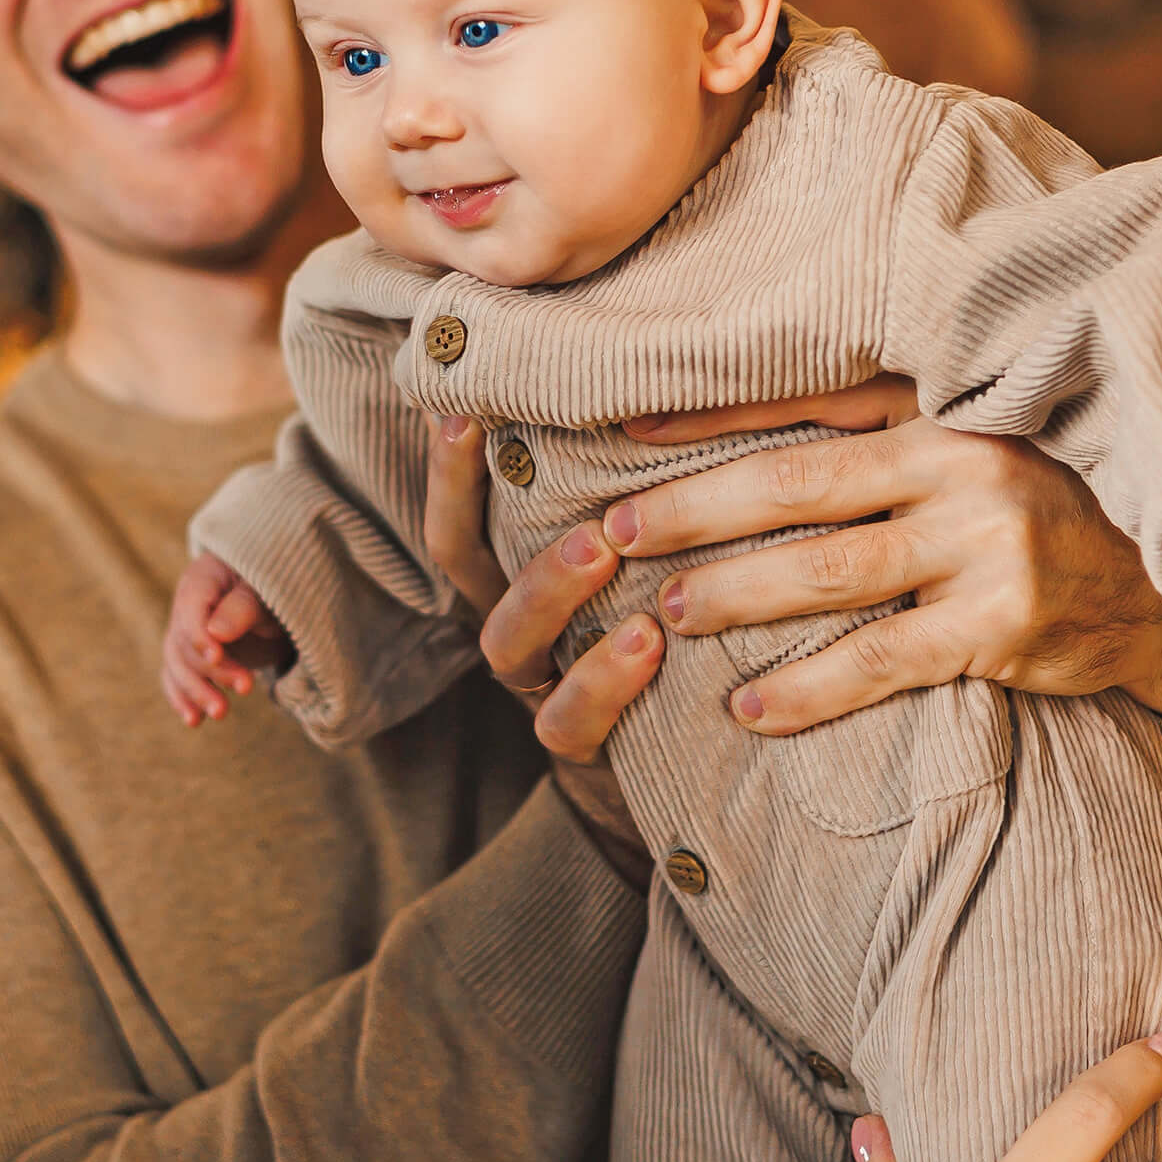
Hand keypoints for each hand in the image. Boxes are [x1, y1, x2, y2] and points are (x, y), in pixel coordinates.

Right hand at [159, 554, 288, 726]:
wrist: (276, 601)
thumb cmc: (273, 589)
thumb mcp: (266, 594)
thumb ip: (243, 609)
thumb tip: (216, 632)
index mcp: (202, 579)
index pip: (190, 608)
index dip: (199, 634)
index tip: (217, 656)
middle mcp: (186, 606)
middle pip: (185, 641)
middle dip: (212, 669)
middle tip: (247, 687)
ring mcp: (184, 633)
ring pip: (178, 664)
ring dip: (197, 691)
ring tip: (221, 713)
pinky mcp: (190, 657)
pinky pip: (177, 677)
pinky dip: (183, 698)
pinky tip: (194, 720)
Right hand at [417, 414, 660, 884]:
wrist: (712, 773)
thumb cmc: (687, 631)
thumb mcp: (657, 561)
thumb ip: (641, 494)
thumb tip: (639, 388)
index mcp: (519, 579)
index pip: (461, 516)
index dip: (449, 467)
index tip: (463, 404)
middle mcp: (520, 631)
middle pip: (467, 568)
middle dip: (473, 498)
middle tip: (502, 432)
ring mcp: (545, 689)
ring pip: (510, 645)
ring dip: (548, 590)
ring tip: (603, 550)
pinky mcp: (589, 751)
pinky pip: (570, 723)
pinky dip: (603, 682)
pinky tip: (648, 640)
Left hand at [593, 378, 1161, 735]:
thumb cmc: (1048, 496)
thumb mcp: (974, 439)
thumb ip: (879, 431)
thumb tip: (748, 432)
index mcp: (942, 407)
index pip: (802, 406)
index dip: (709, 417)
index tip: (621, 431)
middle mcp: (960, 464)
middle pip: (797, 486)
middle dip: (697, 509)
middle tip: (617, 533)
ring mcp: (983, 546)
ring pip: (828, 574)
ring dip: (736, 596)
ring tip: (669, 612)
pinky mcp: (1001, 626)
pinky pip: (881, 661)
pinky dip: (809, 685)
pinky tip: (751, 705)